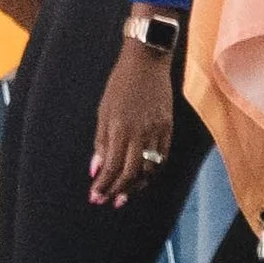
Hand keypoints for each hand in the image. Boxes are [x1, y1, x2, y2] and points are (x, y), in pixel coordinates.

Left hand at [91, 36, 176, 206]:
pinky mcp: (169, 127)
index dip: (103, 185)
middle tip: (106, 202)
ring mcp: (157, 131)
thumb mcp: (104, 111)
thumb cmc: (120, 84)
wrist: (147, 61)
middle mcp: (140, 133)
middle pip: (130, 173)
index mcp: (120, 128)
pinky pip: (162, 157)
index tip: (94, 196)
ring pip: (149, 169)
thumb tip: (95, 168)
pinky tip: (143, 178)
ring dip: (135, 186)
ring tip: (123, 196)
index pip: (111, 167)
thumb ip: (101, 142)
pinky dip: (152, 171)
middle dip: (116, 190)